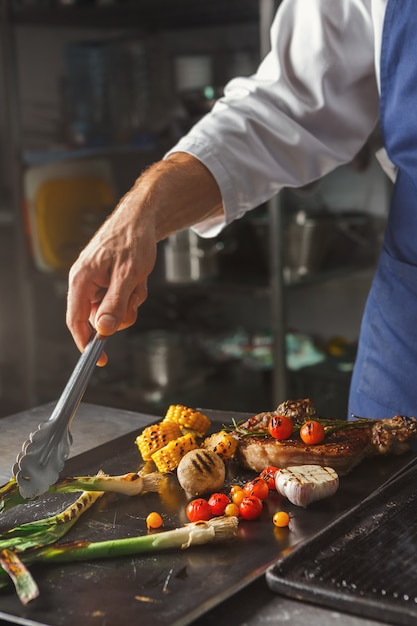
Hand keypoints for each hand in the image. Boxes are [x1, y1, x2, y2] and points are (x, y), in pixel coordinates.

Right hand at [66, 153, 223, 363]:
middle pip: (99, 318)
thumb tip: (103, 330)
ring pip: (114, 309)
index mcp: (81, 280)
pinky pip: (122, 298)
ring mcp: (98, 281)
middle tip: (134, 297)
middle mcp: (85, 282)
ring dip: (131, 301)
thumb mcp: (128, 275)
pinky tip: (139, 276)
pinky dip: (134, 292)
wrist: (143, 218)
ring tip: (138, 279)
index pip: (76, 320)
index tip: (100, 360)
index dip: (86, 342)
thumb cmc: (132, 240)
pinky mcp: (109, 280)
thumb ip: (115, 303)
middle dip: (121, 312)